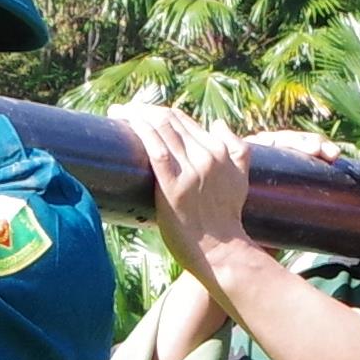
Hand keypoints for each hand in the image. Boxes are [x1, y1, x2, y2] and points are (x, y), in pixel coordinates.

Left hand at [117, 99, 251, 263]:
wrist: (220, 250)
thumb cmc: (226, 218)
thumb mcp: (241, 178)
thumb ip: (238, 149)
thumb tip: (218, 123)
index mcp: (220, 150)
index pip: (183, 120)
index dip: (158, 112)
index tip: (140, 113)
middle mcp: (206, 155)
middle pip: (169, 119)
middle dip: (143, 110)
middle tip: (123, 111)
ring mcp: (190, 170)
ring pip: (160, 127)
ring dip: (136, 114)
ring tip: (118, 114)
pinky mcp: (173, 186)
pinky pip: (155, 148)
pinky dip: (140, 130)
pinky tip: (126, 123)